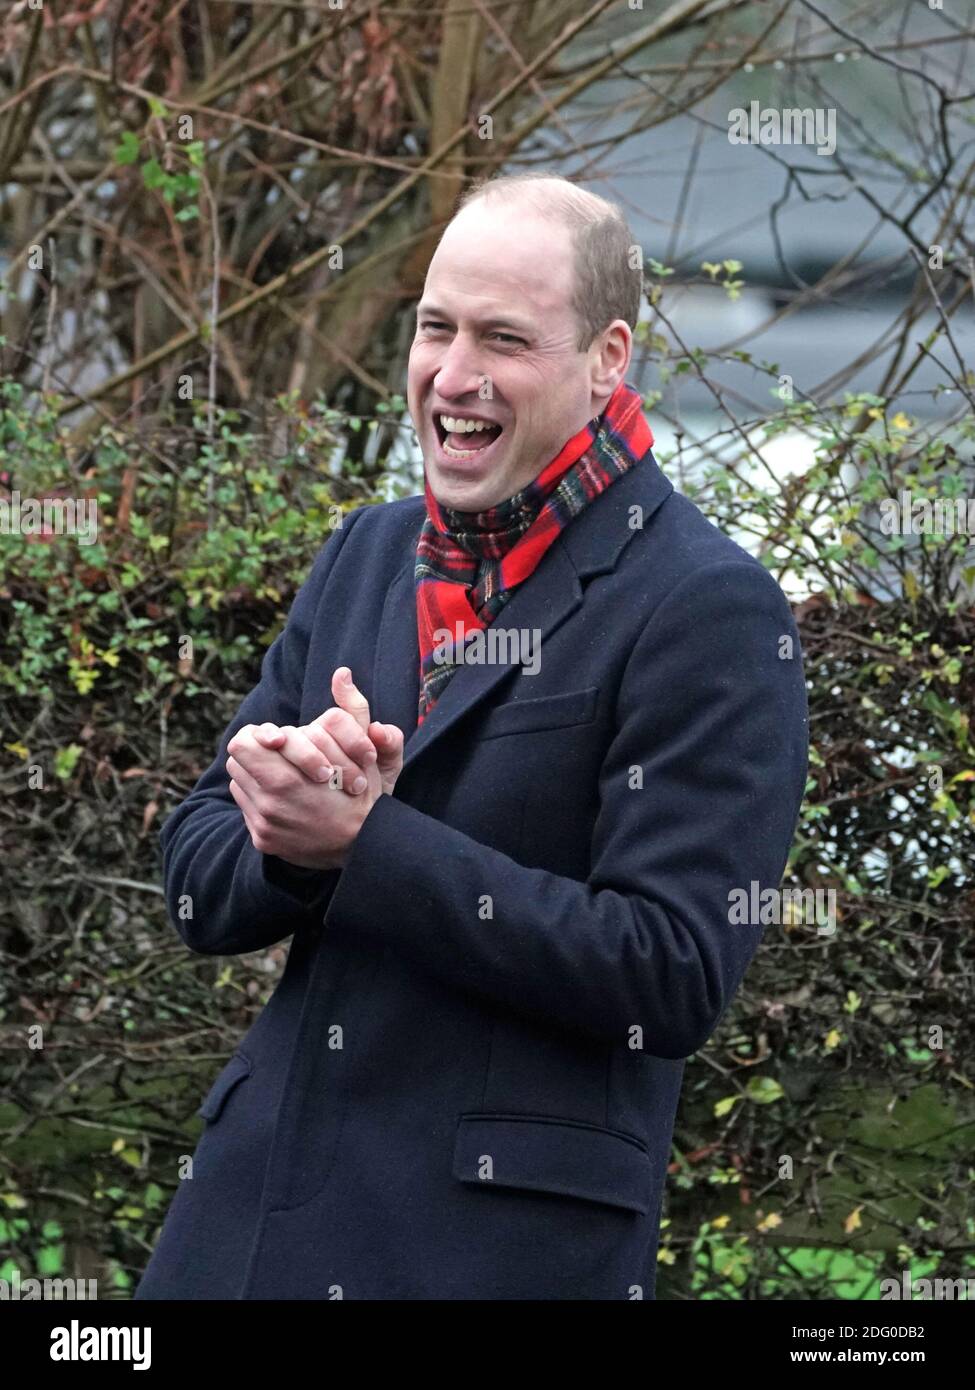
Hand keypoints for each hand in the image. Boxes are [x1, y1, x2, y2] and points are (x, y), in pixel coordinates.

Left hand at [226, 670, 400, 869]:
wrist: (365, 849)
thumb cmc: (366, 795)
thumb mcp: (367, 751)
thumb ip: (353, 710)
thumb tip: (341, 674)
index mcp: (289, 781)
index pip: (244, 743)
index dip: (261, 736)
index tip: (279, 738)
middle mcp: (270, 805)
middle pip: (237, 759)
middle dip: (258, 751)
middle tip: (280, 753)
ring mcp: (264, 824)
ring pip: (239, 780)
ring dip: (257, 773)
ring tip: (284, 774)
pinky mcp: (262, 839)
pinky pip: (245, 805)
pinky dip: (259, 797)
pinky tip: (285, 799)